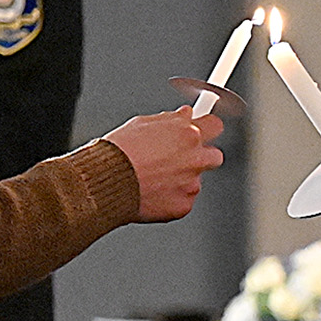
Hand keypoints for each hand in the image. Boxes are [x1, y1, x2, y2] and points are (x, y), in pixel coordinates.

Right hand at [103, 107, 225, 221]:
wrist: (105, 182)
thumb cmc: (118, 152)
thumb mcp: (142, 123)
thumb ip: (170, 120)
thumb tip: (184, 115)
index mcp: (188, 134)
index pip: (214, 126)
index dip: (206, 129)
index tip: (202, 131)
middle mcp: (195, 158)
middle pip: (214, 156)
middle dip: (201, 156)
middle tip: (179, 159)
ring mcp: (191, 183)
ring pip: (196, 179)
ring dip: (183, 178)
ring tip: (155, 178)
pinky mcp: (184, 205)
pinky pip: (185, 199)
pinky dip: (172, 198)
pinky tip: (153, 192)